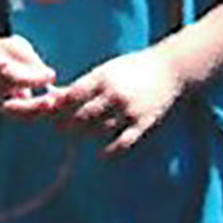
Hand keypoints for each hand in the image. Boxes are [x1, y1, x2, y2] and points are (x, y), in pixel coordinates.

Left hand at [42, 46, 186, 154]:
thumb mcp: (106, 70)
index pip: (72, 96)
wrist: (170, 68)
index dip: (58, 107)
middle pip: (81, 116)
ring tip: (80, 136)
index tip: (52, 113)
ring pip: (99, 130)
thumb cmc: (132, 69)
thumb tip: (53, 97)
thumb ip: (82, 85)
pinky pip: (123, 142)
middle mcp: (114, 94)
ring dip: (87, 136)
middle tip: (61, 130)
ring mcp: (129, 109)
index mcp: (102, 78)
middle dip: (68, 125)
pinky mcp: (144, 122)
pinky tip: (103, 153)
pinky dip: (111, 151)